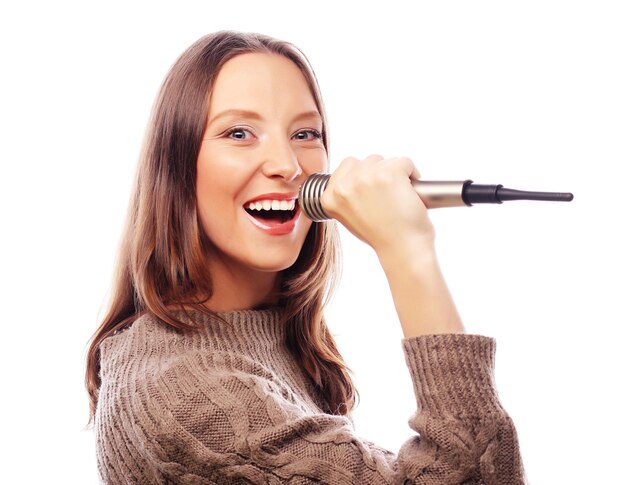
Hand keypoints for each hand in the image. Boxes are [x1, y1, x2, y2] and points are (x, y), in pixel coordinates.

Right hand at [321, 154, 463, 336]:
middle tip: (389, 196)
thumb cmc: (382, 237)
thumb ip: (347, 196)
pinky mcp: (390, 173)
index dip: (363, 176)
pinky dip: (412, 173)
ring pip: (384, 160)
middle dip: (379, 173)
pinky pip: (404, 161)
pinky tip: (411, 192)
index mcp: (329, 198)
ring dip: (395, 173)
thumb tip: (357, 176)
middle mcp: (344, 186)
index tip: (373, 192)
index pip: (346, 166)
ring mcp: (366, 178)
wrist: (403, 251)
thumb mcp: (350, 218)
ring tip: (399, 196)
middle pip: (365, 161)